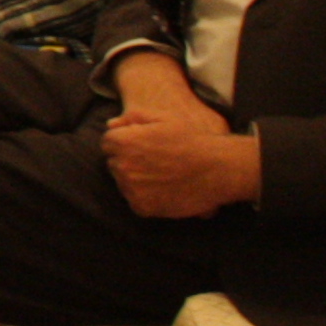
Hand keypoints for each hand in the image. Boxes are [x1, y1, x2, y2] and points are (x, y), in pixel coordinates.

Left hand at [102, 64, 263, 216]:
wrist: (217, 169)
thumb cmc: (190, 139)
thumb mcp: (162, 118)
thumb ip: (132, 118)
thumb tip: (111, 125)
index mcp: (122, 142)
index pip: (108, 143)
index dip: (126, 143)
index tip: (144, 146)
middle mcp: (122, 166)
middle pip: (115, 163)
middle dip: (129, 160)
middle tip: (156, 160)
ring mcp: (131, 189)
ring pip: (124, 183)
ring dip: (136, 179)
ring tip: (162, 174)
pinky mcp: (142, 207)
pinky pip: (135, 200)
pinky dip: (146, 196)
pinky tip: (164, 188)